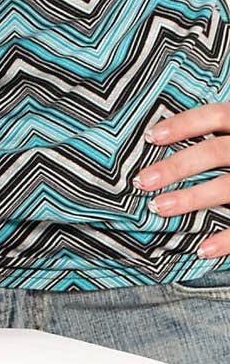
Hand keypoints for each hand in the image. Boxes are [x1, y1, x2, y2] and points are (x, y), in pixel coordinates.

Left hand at [134, 103, 229, 257]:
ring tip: (159, 208)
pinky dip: (227, 240)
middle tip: (142, 180)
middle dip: (176, 166)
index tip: (150, 137)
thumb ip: (225, 132)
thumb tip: (170, 136)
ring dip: (192, 199)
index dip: (183, 124)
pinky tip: (202, 248)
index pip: (217, 115)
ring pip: (229, 187)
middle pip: (216, 151)